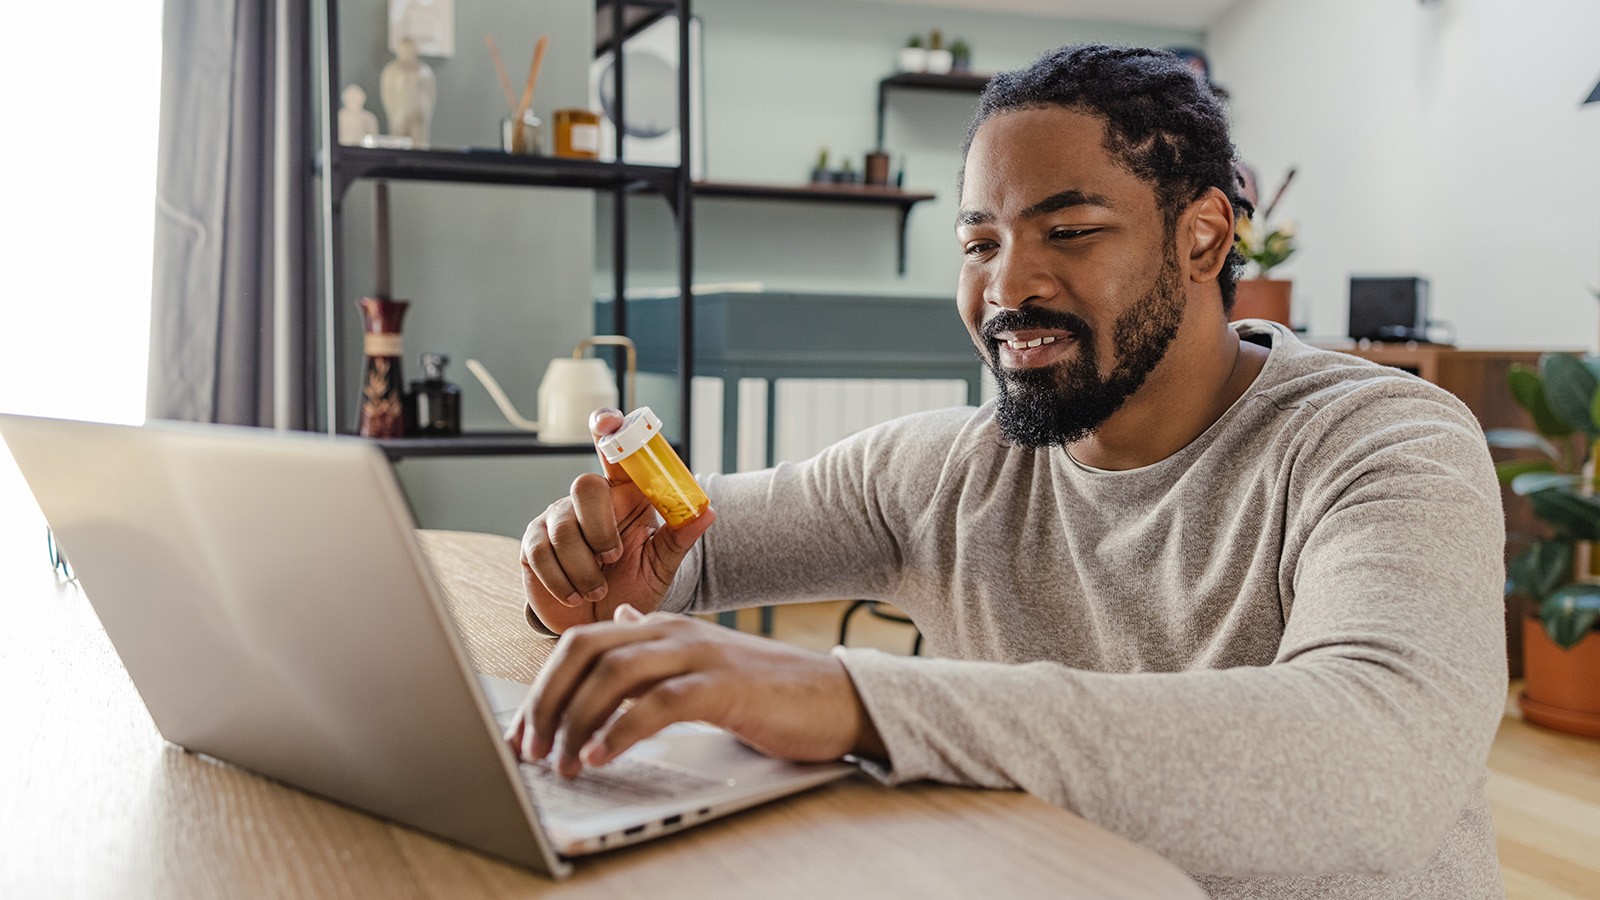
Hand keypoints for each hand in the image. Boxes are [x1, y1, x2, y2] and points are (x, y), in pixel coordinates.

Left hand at [503, 604, 884, 776]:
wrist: (834, 699)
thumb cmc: (766, 690)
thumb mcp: (702, 659)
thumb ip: (658, 645)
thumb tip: (622, 624)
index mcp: (663, 627)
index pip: (580, 643)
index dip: (542, 686)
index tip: (523, 733)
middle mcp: (674, 632)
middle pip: (585, 651)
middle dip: (546, 701)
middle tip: (530, 749)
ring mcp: (699, 655)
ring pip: (613, 674)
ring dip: (576, 721)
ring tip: (563, 762)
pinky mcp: (724, 687)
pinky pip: (659, 704)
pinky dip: (622, 731)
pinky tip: (604, 756)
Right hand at [521, 409, 715, 633]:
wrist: (603, 625)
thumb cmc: (633, 587)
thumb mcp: (662, 565)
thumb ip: (680, 537)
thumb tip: (708, 512)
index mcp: (625, 495)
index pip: (615, 451)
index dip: (608, 429)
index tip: (609, 423)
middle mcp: (589, 501)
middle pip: (584, 485)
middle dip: (600, 528)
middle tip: (614, 558)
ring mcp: (556, 519)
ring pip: (563, 527)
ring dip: (585, 567)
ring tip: (599, 590)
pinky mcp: (533, 544)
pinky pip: (540, 553)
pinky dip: (562, 580)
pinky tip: (575, 595)